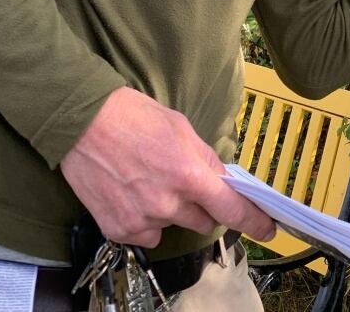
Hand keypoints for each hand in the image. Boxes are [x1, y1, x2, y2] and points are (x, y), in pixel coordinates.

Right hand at [60, 86, 275, 247]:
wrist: (82, 122)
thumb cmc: (131, 115)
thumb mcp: (179, 126)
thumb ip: (204, 157)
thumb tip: (223, 180)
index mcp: (188, 173)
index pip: (231, 209)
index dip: (254, 221)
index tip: (267, 229)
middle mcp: (168, 203)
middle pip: (204, 221)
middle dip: (201, 204)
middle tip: (180, 179)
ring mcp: (142, 220)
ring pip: (173, 225)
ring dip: (170, 209)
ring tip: (146, 177)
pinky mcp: (120, 229)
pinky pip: (148, 234)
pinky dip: (145, 219)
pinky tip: (131, 192)